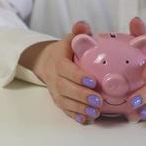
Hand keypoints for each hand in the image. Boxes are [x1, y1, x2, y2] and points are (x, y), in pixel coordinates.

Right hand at [19, 18, 145, 124]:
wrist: (47, 62)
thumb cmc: (65, 50)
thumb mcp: (70, 39)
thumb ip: (78, 32)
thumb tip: (83, 25)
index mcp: (58, 62)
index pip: (65, 70)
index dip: (77, 76)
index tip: (92, 81)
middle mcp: (55, 78)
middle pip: (65, 89)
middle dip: (82, 96)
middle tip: (99, 100)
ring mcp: (56, 91)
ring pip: (65, 102)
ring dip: (80, 108)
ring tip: (96, 112)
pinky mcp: (58, 100)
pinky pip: (65, 110)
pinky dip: (76, 116)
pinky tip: (88, 120)